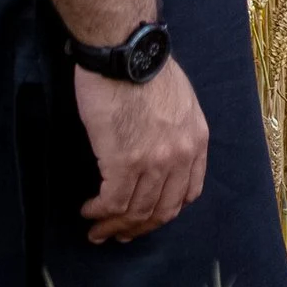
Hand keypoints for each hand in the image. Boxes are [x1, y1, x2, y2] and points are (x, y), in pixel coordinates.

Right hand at [76, 62, 208, 242]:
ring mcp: (154, 162)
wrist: (126, 53)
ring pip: (136, 211)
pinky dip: (99, 212)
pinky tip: (89, 210)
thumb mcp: (180, 101)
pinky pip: (113, 202)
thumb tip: (159, 149)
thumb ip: (176, 130)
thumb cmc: (146, 68)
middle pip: (162, 209)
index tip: (146, 217)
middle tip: (119, 233)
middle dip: (138, 227)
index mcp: (197, 140)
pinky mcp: (124, 162)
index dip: (164, 211)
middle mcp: (181, 155)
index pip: (188, 192)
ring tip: (97, 228)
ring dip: (114, 225)